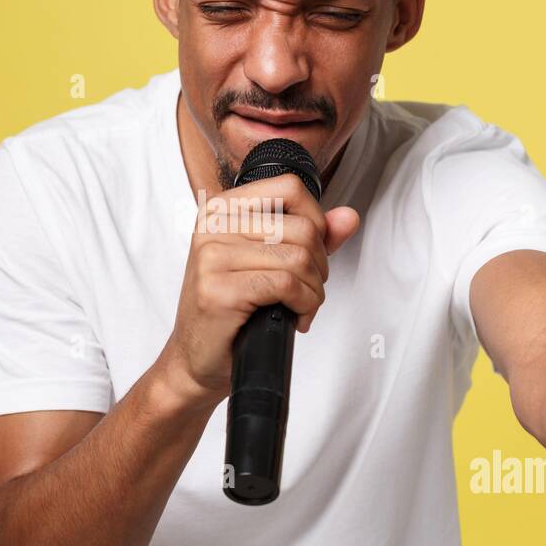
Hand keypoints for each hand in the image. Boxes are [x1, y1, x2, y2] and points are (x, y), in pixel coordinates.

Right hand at [158, 172, 359, 402]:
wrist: (197, 358)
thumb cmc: (233, 310)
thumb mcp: (270, 262)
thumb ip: (311, 237)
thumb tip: (349, 217)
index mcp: (221, 209)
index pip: (290, 187)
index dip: (316, 221)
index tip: (310, 252)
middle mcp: (212, 225)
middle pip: (302, 227)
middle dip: (319, 266)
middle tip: (306, 291)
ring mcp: (211, 256)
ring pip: (298, 258)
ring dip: (313, 291)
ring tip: (300, 306)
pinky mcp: (218, 289)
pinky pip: (286, 285)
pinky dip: (303, 304)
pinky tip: (294, 317)